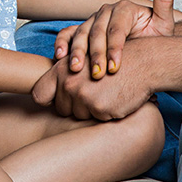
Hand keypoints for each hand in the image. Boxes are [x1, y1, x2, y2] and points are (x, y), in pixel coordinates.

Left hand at [32, 39, 158, 120]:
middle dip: (75, 105)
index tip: (56, 99)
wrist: (142, 63)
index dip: (48, 100)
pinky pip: (96, 120)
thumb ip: (63, 75)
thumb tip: (41, 97)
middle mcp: (69, 83)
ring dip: (91, 110)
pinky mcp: (99, 109)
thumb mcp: (84, 60)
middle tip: (94, 90)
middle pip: (61, 109)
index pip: (39, 95)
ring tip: (106, 92)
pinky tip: (115, 98)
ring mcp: (84, 97)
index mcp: (61, 69)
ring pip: (79, 117)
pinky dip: (106, 113)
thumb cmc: (112, 61)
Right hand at [55, 0, 181, 79]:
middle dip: (96, 55)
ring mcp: (91, 21)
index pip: (116, 28)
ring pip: (80, 34)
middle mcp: (105, 11)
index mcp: (123, 8)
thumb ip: (165, 1)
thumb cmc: (153, 38)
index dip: (114, 47)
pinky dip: (62, 44)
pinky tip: (60, 57)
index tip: (115, 67)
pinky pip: (68, 35)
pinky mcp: (81, 30)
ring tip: (76, 69)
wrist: (144, 48)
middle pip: (97, 33)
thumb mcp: (163, 22)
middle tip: (97, 75)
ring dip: (77, 52)